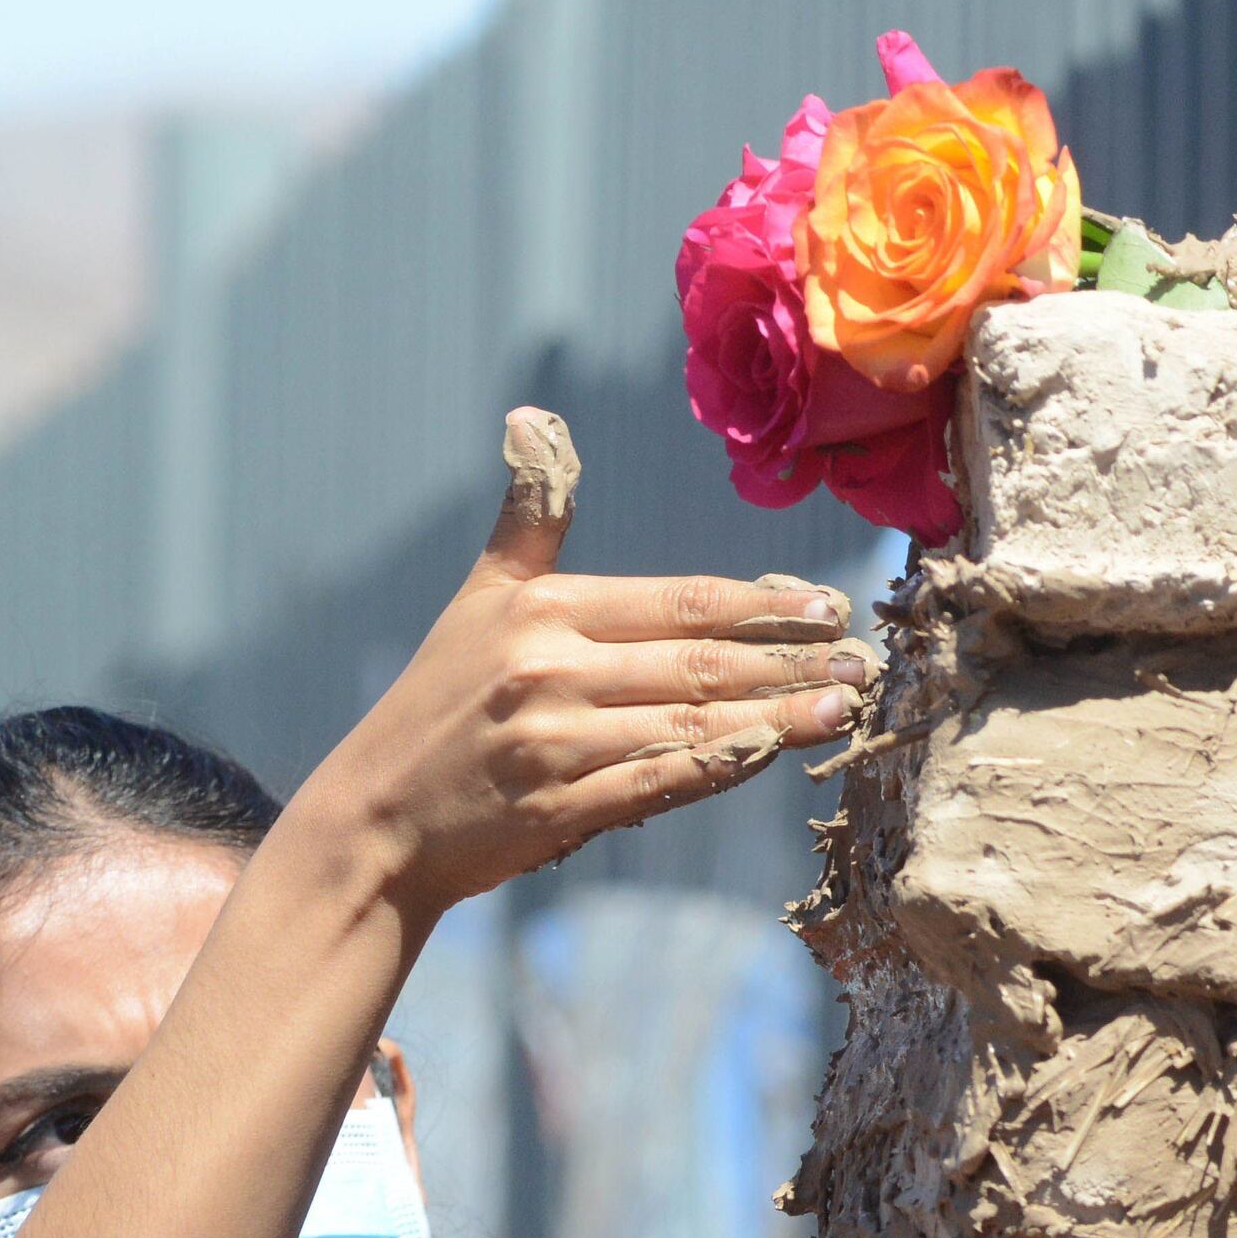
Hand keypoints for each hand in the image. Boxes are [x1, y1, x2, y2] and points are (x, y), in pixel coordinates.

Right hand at [290, 407, 873, 921]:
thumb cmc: (438, 702)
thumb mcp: (478, 598)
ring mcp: (555, 744)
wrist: (374, 820)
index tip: (826, 605)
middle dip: (790, 660)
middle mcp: (550, 671)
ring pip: (691, 722)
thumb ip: (529, 520)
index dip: (759, 602)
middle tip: (862, 660)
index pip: (677, 601)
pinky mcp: (558, 811)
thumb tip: (531, 418)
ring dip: (777, 715)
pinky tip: (776, 753)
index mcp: (542, 611)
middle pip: (699, 661)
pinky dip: (720, 768)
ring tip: (844, 707)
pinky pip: (659, 782)